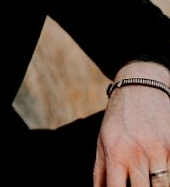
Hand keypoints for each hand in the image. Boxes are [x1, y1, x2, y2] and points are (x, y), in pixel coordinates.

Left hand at [94, 62, 169, 186]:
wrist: (140, 87)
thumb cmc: (119, 118)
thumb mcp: (102, 140)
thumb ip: (101, 171)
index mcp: (115, 153)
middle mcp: (137, 153)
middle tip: (139, 184)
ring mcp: (159, 151)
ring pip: (164, 186)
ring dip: (158, 185)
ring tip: (150, 179)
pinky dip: (168, 175)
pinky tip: (162, 172)